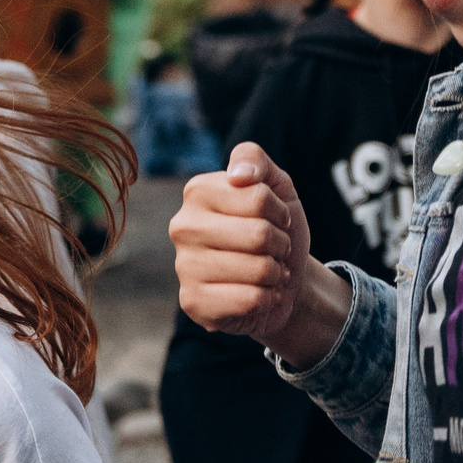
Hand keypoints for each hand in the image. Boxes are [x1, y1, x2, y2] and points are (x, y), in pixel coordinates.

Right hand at [170, 143, 347, 366]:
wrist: (279, 281)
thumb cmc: (274, 229)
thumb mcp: (276, 186)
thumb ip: (255, 160)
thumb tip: (238, 175)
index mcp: (197, 192)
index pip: (259, 197)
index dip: (280, 212)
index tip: (274, 219)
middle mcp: (182, 227)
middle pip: (259, 234)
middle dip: (280, 245)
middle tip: (273, 250)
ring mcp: (184, 266)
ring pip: (258, 269)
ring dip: (276, 274)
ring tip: (266, 273)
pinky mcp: (192, 302)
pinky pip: (250, 300)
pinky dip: (267, 299)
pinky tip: (258, 297)